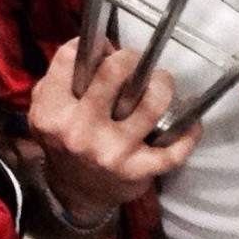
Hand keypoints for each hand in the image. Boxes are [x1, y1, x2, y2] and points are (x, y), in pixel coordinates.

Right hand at [28, 38, 200, 221]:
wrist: (73, 193)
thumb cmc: (64, 139)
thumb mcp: (47, 107)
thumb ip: (63, 74)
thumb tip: (104, 46)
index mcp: (52, 112)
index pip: (69, 59)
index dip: (91, 45)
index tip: (104, 46)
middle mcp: (79, 131)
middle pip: (111, 73)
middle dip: (129, 58)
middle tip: (134, 59)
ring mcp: (110, 152)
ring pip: (150, 104)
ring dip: (162, 85)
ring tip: (162, 81)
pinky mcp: (136, 170)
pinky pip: (172, 150)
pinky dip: (188, 134)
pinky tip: (191, 122)